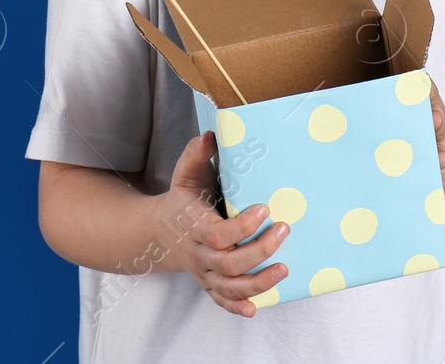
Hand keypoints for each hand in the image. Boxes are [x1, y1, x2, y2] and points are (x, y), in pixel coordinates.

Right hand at [161, 131, 290, 317]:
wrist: (158, 233)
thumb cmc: (182, 200)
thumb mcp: (186, 174)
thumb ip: (197, 155)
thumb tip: (211, 135)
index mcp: (194, 226)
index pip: (218, 234)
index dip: (242, 227)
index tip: (265, 210)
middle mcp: (198, 254)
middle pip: (227, 263)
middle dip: (259, 251)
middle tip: (285, 231)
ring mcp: (204, 272)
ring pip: (228, 286)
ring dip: (257, 283)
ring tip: (284, 270)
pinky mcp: (209, 283)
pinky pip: (222, 301)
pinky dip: (237, 307)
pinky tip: (256, 309)